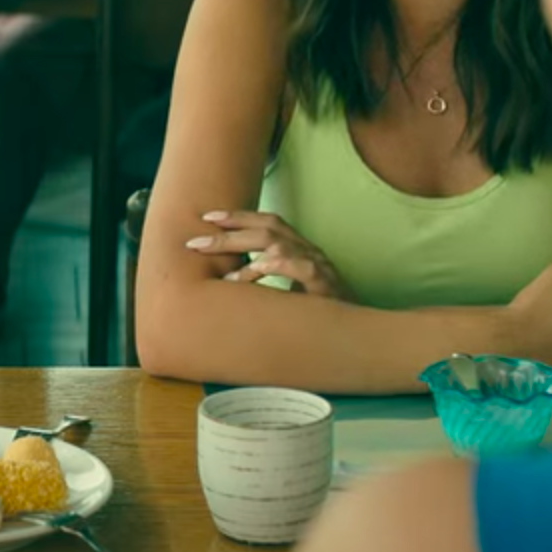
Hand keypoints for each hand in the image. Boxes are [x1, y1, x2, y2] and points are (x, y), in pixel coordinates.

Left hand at [186, 210, 355, 302]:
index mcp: (299, 249)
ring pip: (278, 243)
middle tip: (195, 241)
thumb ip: (261, 283)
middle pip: (267, 229)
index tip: (207, 217)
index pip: (268, 223)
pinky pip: (302, 267)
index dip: (239, 216)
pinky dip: (277, 264)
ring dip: (243, 247)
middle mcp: (308, 251)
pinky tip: (255, 268)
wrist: (356, 334)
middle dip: (228, 232)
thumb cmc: (316, 314)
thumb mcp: (284, 294)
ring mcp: (318, 266)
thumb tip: (220, 283)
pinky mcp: (326, 285)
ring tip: (215, 259)